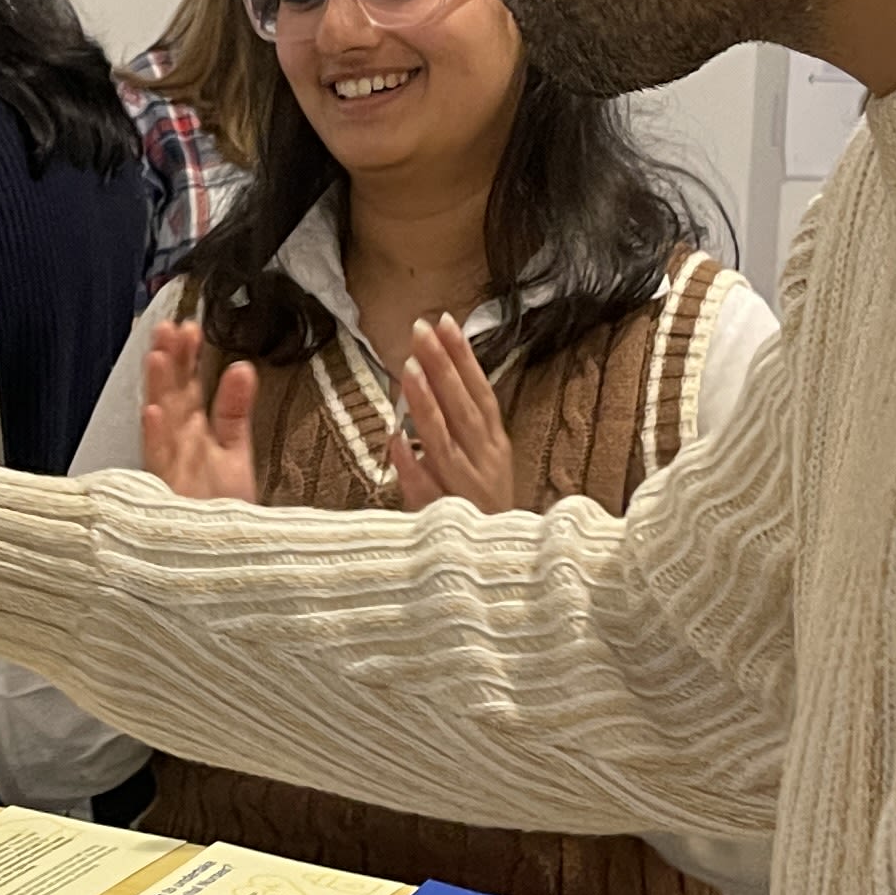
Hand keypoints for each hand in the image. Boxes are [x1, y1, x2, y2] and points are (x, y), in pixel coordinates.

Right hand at [144, 320, 262, 502]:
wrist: (225, 561)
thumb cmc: (224, 510)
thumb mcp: (235, 452)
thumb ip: (235, 409)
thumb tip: (243, 366)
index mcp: (194, 434)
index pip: (188, 388)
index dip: (187, 358)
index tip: (189, 326)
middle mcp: (180, 447)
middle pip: (173, 398)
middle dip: (170, 363)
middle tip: (169, 328)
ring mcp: (172, 469)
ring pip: (163, 423)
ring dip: (159, 390)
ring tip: (157, 356)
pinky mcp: (168, 494)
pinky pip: (161, 463)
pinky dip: (156, 438)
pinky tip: (153, 413)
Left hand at [385, 319, 513, 510]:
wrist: (500, 572)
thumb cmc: (482, 512)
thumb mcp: (482, 465)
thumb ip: (461, 426)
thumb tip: (436, 378)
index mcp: (494, 448)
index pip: (479, 393)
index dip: (464, 358)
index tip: (446, 322)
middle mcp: (484, 465)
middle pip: (462, 409)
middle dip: (442, 367)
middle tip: (420, 331)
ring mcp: (466, 492)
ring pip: (444, 443)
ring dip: (427, 405)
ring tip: (408, 369)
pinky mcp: (446, 520)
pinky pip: (426, 490)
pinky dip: (412, 466)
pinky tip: (395, 441)